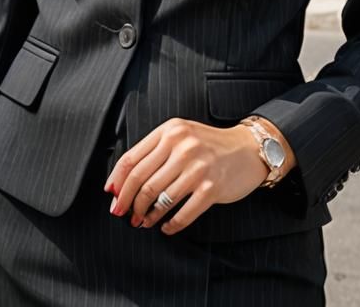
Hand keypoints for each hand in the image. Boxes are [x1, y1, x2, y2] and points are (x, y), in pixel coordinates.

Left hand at [104, 117, 292, 235]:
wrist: (247, 149)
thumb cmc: (209, 145)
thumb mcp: (181, 136)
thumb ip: (154, 151)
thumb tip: (121, 182)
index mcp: (170, 131)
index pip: (132, 159)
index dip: (118, 182)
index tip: (112, 197)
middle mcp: (183, 146)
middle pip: (142, 181)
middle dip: (128, 202)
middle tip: (124, 214)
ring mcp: (198, 167)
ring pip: (159, 198)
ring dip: (147, 215)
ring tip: (143, 221)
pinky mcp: (211, 188)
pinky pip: (183, 213)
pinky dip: (170, 225)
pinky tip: (166, 227)